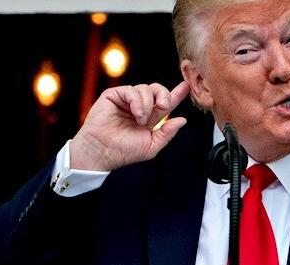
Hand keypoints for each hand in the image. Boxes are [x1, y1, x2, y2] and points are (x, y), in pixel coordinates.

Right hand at [68, 80, 189, 172]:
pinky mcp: (114, 95)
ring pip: (146, 89)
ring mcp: (126, 101)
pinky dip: (137, 101)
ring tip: (140, 119)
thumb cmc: (124, 152)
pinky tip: (135, 113)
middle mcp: (138, 107)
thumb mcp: (151, 146)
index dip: (176, 95)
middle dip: (165, 95)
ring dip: (147, 104)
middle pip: (157, 90)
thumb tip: (182, 120)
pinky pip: (132, 90)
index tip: (187, 87)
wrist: (102, 151)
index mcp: (149, 119)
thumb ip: (167, 133)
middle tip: (164, 106)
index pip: (165, 104)